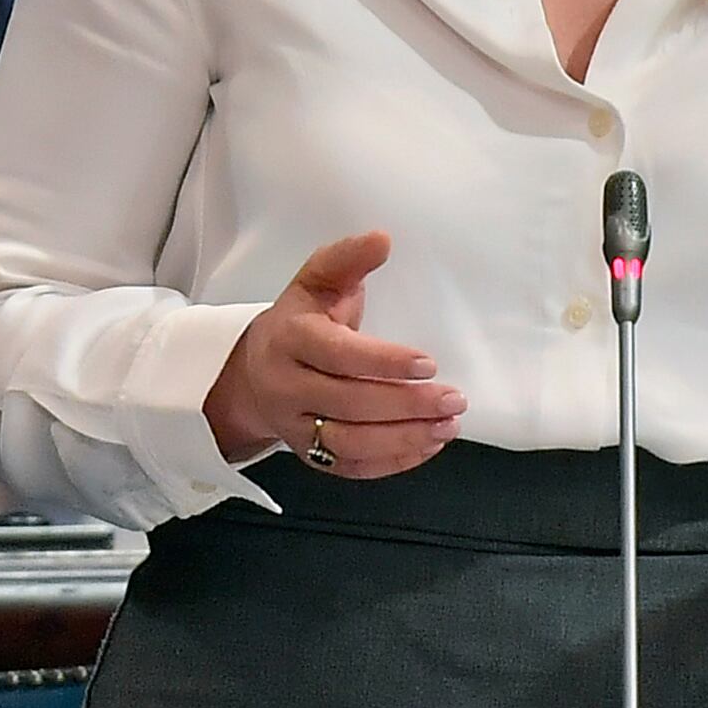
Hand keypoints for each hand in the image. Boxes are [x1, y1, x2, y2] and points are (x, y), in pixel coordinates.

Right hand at [202, 230, 466, 478]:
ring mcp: (293, 425)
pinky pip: (350, 468)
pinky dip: (392, 462)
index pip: (337, 355)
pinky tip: (428, 444)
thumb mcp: (315, 282)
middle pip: (348, 404)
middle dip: (406, 405)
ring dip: (404, 439)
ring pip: (348, 444)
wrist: (252, 372)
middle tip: (454, 399)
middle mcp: (285, 386)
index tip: (428, 363)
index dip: (383, 362)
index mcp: (289, 339)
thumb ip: (346, 260)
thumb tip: (382, 239)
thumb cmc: (300, 322)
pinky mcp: (307, 454)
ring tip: (447, 426)